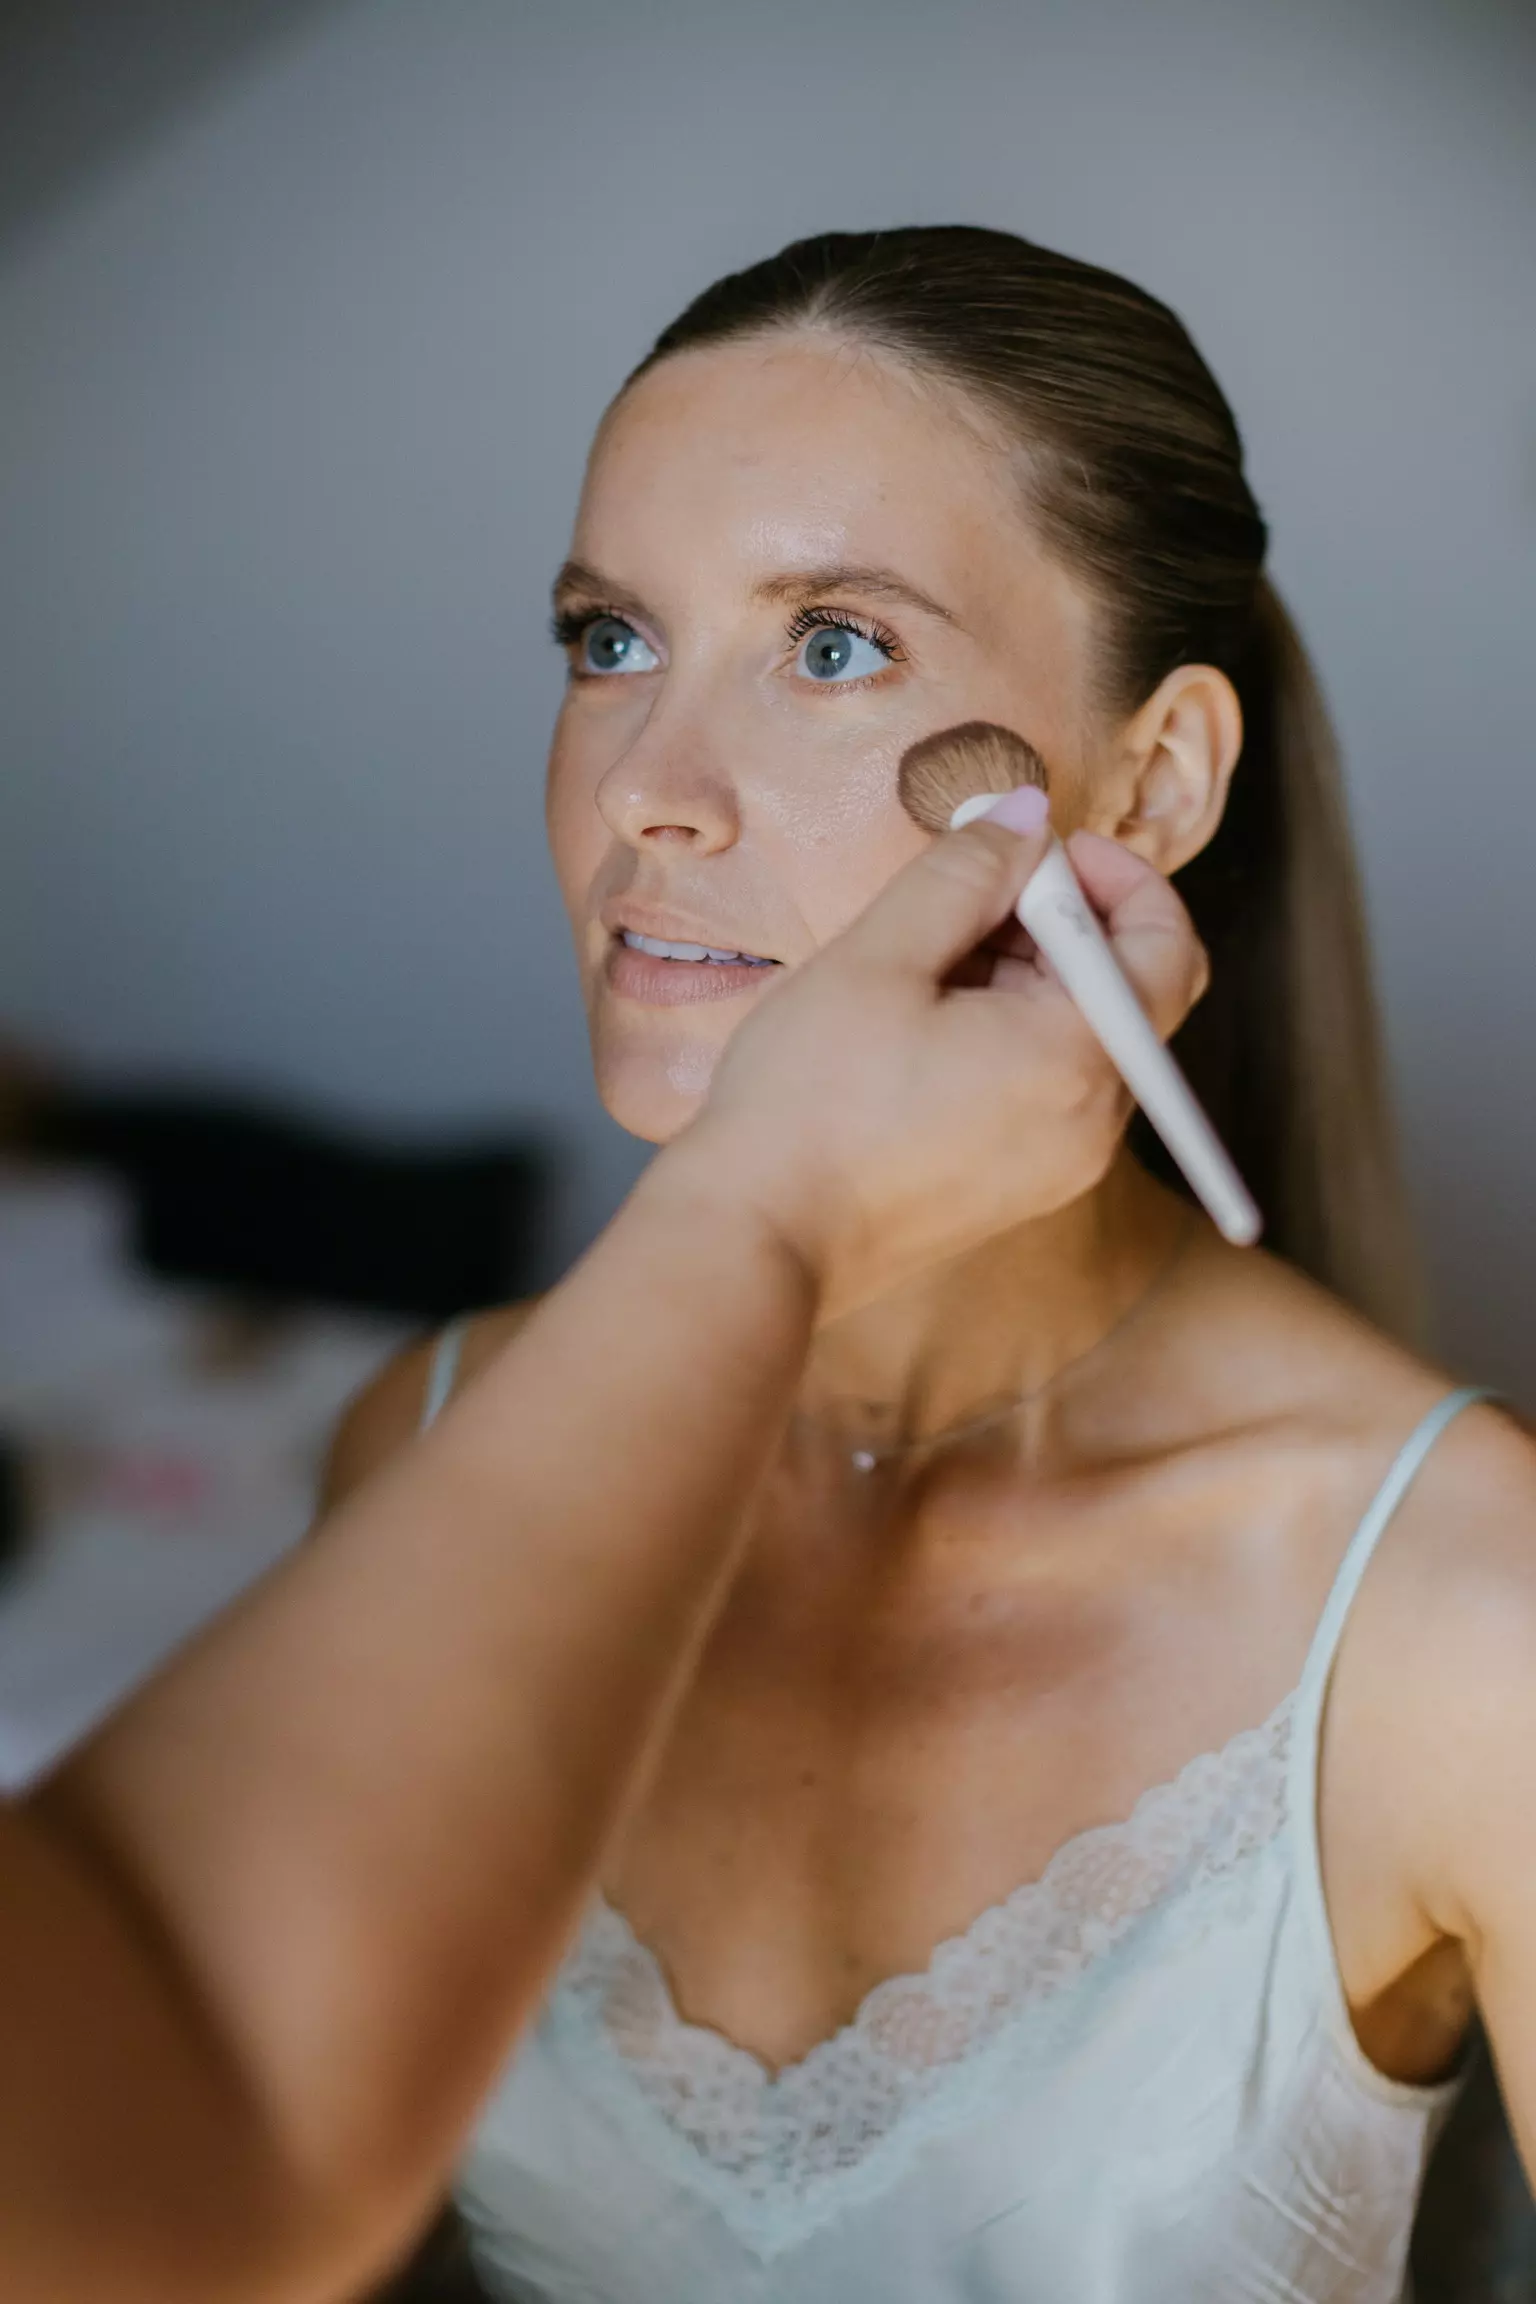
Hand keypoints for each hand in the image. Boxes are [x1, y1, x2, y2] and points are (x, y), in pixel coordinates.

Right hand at [659, 803, 1208, 1320]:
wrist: (755, 1241)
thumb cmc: (808, 1102)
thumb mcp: (879, 956)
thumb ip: (966, 872)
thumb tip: (1026, 815)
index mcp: (1078, 1059)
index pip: (1166, 945)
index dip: (1115, 875)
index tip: (1033, 849)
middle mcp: (1093, 1123)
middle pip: (1127, 991)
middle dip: (1060, 922)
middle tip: (963, 893)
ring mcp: (1059, 1165)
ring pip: (1081, 1038)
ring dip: (1024, 977)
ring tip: (921, 963)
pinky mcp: (1017, 1189)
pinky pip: (1046, 1089)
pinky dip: (1006, 1036)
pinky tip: (917, 1024)